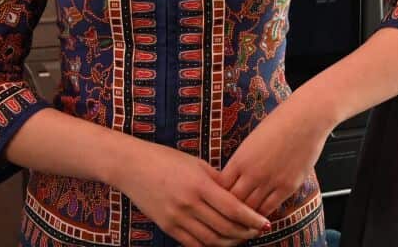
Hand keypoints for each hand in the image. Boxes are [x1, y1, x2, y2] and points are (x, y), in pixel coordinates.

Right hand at [112, 141, 269, 246]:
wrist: (131, 166)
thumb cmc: (165, 159)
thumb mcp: (196, 164)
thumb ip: (217, 181)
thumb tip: (239, 197)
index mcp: (199, 184)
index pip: (233, 208)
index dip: (252, 218)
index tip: (265, 222)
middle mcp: (189, 204)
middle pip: (225, 227)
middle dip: (245, 232)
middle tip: (257, 231)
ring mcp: (177, 218)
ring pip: (211, 240)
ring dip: (231, 242)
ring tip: (242, 238)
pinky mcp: (167, 227)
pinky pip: (193, 244)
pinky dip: (210, 246)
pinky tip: (221, 242)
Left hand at [219, 98, 329, 217]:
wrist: (306, 119)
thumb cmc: (279, 123)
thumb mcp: (251, 141)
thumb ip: (242, 161)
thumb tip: (233, 176)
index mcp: (240, 159)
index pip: (220, 187)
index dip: (218, 195)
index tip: (218, 199)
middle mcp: (252, 173)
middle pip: (233, 201)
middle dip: (228, 209)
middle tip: (227, 214)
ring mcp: (270, 181)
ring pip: (250, 209)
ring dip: (245, 215)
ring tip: (241, 219)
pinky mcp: (288, 187)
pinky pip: (269, 208)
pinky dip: (262, 215)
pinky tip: (259, 217)